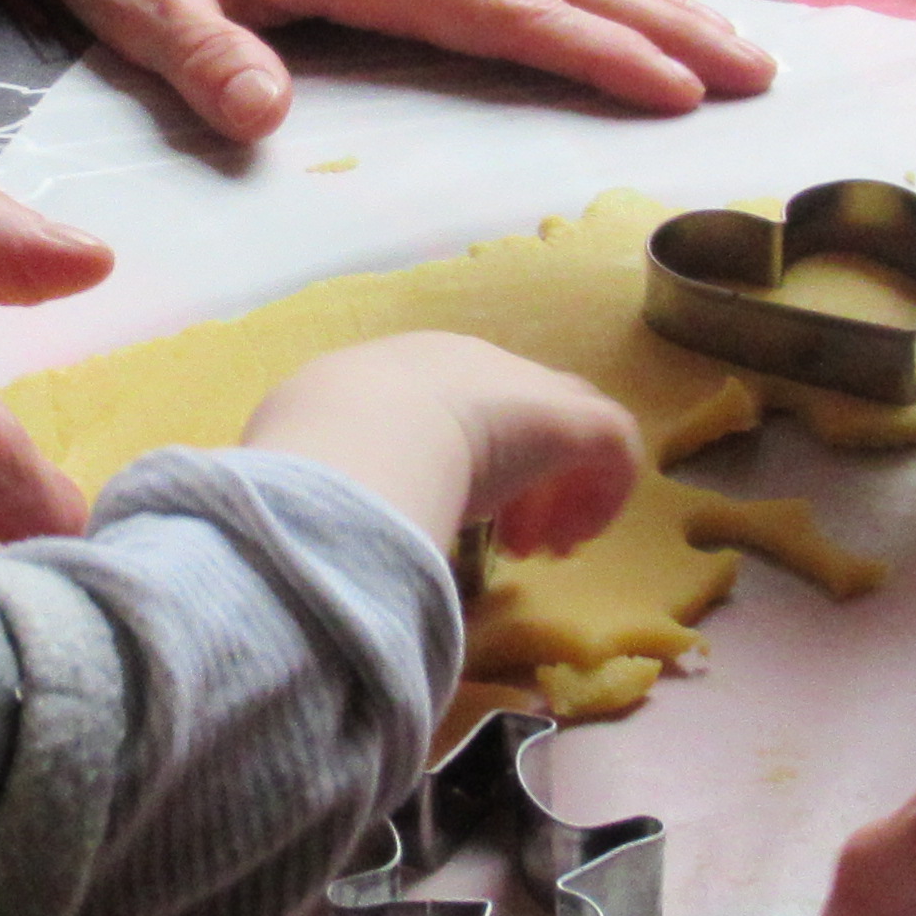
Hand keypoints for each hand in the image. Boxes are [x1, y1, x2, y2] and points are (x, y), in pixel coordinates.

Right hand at [245, 334, 644, 556]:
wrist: (360, 434)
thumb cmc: (319, 447)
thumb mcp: (304, 450)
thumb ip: (326, 473)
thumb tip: (307, 513)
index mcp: (407, 367)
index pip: (454, 406)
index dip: (463, 464)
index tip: (456, 520)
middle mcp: (471, 364)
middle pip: (518, 411)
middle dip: (519, 479)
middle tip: (512, 542)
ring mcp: (524, 387)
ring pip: (568, 427)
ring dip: (558, 492)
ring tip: (543, 551)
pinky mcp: (569, 420)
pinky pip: (611, 444)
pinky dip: (602, 493)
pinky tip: (575, 540)